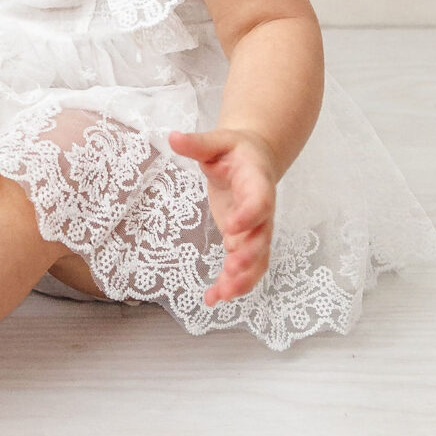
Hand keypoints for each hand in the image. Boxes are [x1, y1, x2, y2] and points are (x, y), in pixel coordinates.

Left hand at [168, 128, 275, 304]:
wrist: (254, 159)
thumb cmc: (234, 150)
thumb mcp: (217, 141)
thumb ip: (198, 143)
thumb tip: (172, 137)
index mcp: (257, 181)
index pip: (259, 200)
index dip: (250, 215)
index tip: (232, 227)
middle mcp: (263, 210)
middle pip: (262, 236)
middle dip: (249, 255)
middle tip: (233, 268)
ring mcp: (256, 230)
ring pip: (257, 259)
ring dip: (242, 279)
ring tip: (221, 294)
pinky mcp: (245, 242)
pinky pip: (246, 268)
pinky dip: (234, 284)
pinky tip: (213, 298)